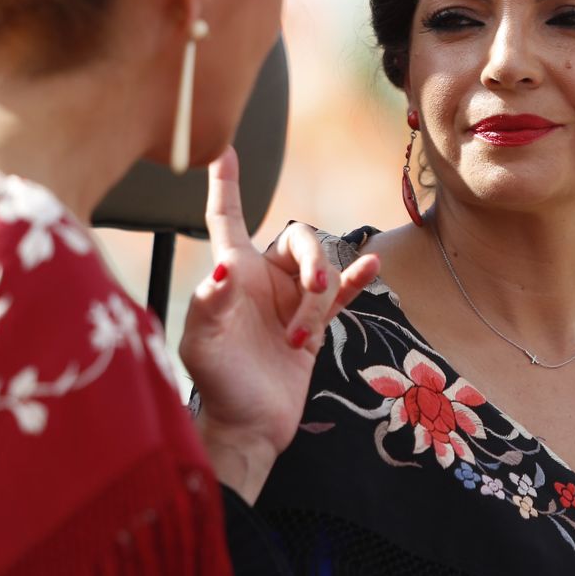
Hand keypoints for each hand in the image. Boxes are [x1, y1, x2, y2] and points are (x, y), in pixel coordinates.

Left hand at [178, 147, 378, 501]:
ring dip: (321, 301)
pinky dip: (359, 277)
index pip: (227, 217)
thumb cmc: (218, 384)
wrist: (251, 427)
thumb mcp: (202, 345)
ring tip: (301, 339)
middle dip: (312, 267)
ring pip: (324, 270)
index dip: (225, 184)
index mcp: (232, 273)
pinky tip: (372, 267)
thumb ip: (210, 304)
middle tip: (307, 307)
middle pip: (299, 240)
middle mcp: (263, 278)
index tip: (222, 148)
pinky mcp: (317, 321)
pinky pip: (344, 289)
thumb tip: (224, 271)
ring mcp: (292, 298)